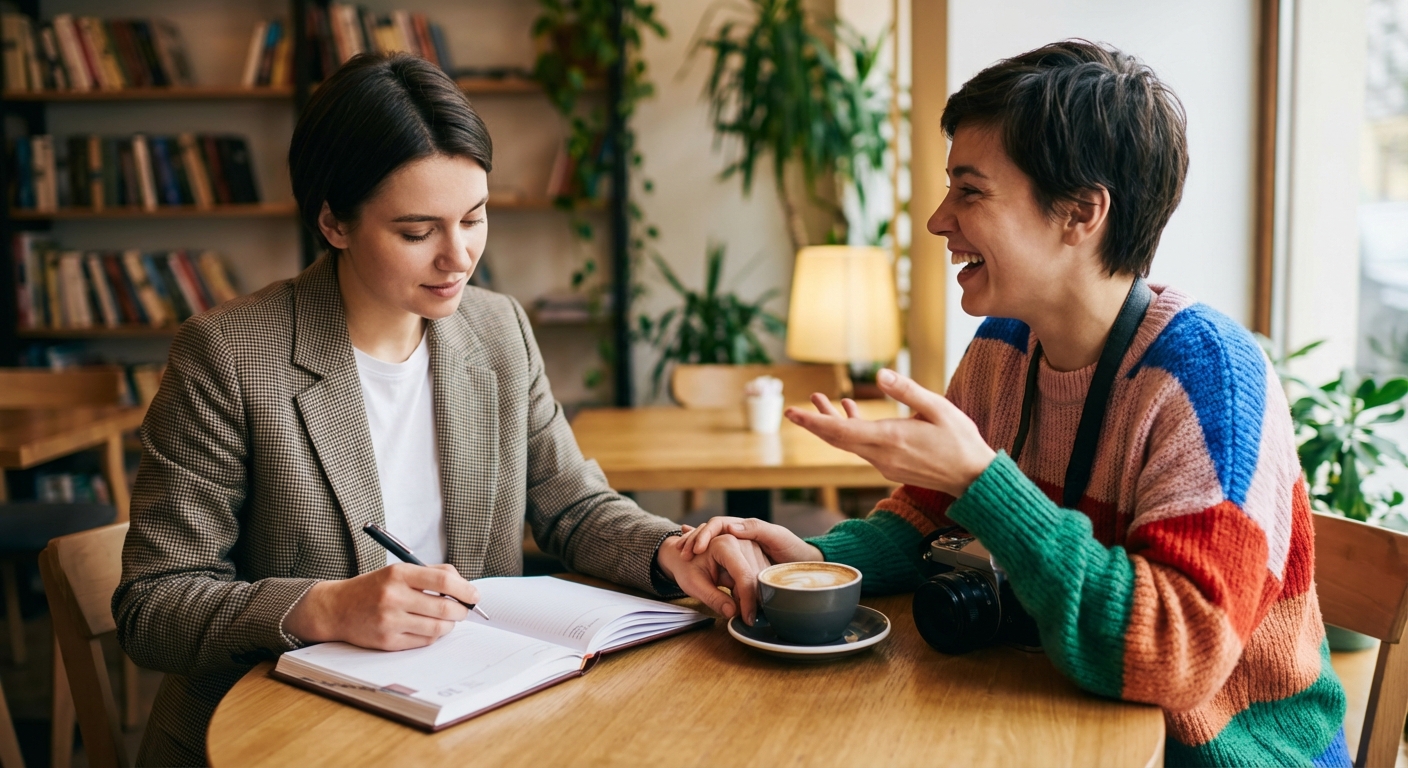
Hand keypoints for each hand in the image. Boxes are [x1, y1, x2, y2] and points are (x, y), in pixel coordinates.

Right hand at [283, 563, 479, 649]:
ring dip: (449, 625)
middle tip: (464, 610)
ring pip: (437, 628)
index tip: (474, 595)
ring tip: (447, 619)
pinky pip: (423, 642)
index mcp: (399, 574)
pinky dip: (433, 636)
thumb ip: (432, 574)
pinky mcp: (387, 642)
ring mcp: (389, 621)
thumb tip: (465, 586)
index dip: (465, 589)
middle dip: (462, 611)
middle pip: (444, 608)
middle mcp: (393, 597)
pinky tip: (429, 628)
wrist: (337, 608)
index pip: (443, 581)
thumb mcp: (399, 571)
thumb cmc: (374, 588)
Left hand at [656, 534, 770, 623]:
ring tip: (730, 598)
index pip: (743, 575)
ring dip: (749, 595)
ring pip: (759, 578)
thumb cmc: (686, 568)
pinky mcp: (753, 555)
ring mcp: (749, 547)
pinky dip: (749, 590)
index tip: (747, 619)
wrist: (683, 557)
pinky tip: (735, 593)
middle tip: (735, 612)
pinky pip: (758, 577)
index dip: (748, 600)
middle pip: (755, 577)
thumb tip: (733, 612)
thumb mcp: (695, 585)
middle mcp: (741, 542)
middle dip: (748, 599)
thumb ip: (714, 599)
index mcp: (724, 544)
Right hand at [675, 517, 821, 566]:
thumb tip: (730, 528)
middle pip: (708, 536)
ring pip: (709, 549)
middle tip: (681, 554)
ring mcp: (736, 553)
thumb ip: (756, 529)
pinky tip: (691, 567)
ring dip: (694, 550)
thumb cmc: (793, 548)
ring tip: (681, 559)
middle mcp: (737, 538)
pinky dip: (702, 564)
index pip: (717, 525)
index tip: (696, 548)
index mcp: (744, 527)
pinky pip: (717, 565)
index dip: (704, 534)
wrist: (806, 565)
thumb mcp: (777, 536)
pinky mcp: (737, 568)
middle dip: (692, 543)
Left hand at [785, 369, 996, 496]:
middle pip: (838, 440)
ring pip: (850, 442)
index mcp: (890, 439)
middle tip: (791, 410)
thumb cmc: (961, 441)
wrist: (974, 478)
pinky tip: (850, 409)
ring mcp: (885, 464)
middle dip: (815, 423)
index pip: (841, 432)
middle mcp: (882, 456)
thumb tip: (880, 374)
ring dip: (833, 423)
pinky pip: (863, 446)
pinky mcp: (892, 466)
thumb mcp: (938, 409)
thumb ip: (907, 391)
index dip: (814, 422)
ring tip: (819, 399)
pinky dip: (852, 429)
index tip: (793, 413)